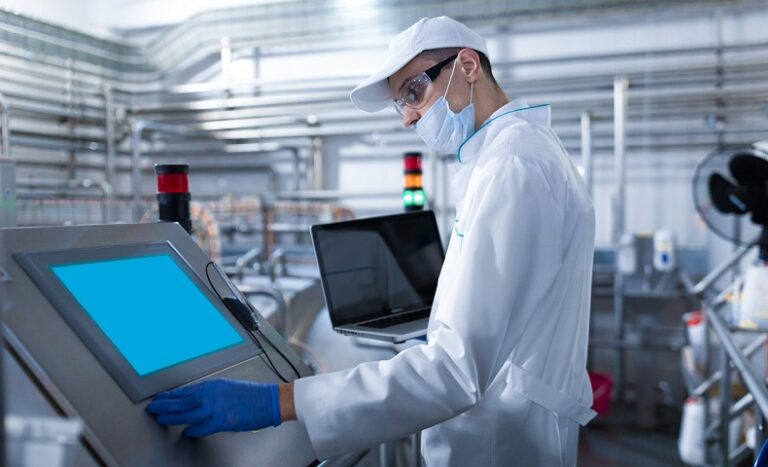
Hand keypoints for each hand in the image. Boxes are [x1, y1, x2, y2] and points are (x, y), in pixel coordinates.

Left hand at [146, 379, 280, 436]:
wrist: (269, 400)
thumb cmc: (252, 394)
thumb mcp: (228, 388)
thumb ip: (211, 394)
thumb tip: (196, 401)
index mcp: (213, 385)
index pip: (185, 391)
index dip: (170, 396)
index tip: (160, 398)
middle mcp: (212, 395)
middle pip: (182, 401)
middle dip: (165, 405)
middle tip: (153, 408)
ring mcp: (216, 408)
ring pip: (187, 413)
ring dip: (172, 416)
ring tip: (161, 418)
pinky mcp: (222, 421)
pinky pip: (202, 427)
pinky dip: (193, 430)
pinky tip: (186, 432)